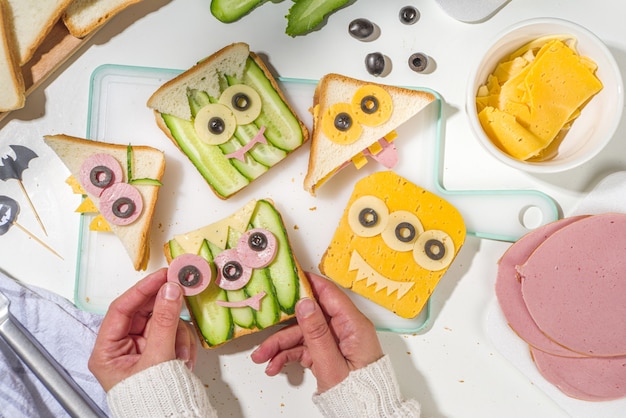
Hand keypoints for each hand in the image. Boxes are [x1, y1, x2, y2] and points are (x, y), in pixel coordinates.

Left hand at [88, 268, 196, 390]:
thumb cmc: (153, 401)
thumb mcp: (159, 357)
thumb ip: (166, 320)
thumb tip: (170, 289)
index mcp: (107, 351)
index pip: (122, 308)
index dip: (143, 289)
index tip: (163, 275)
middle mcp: (122, 348)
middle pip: (145, 313)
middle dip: (166, 311)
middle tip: (182, 291)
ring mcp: (141, 350)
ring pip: (163, 322)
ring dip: (178, 334)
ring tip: (181, 354)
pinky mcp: (158, 353)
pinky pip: (173, 334)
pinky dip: (182, 343)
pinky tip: (184, 358)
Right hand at [251, 272, 382, 392]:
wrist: (365, 414)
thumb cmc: (358, 393)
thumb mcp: (332, 364)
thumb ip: (317, 333)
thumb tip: (305, 303)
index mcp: (353, 325)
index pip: (328, 294)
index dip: (308, 284)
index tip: (289, 278)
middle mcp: (345, 329)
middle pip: (310, 317)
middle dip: (283, 327)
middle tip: (263, 330)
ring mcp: (336, 341)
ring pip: (303, 334)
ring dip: (281, 345)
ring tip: (263, 359)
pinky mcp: (329, 353)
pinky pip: (306, 347)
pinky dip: (289, 355)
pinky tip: (276, 365)